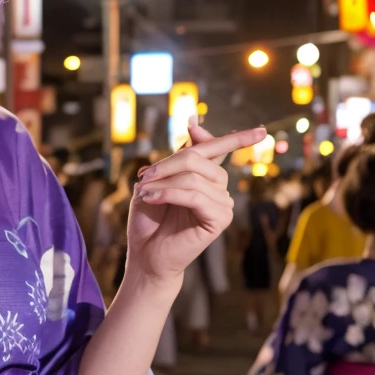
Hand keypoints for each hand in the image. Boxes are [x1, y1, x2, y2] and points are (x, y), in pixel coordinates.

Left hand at [126, 120, 266, 286]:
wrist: (145, 253)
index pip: (221, 148)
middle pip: (197, 158)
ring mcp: (223, 203)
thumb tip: (196, 123)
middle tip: (143, 178)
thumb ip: (180, 154)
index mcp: (206, 176)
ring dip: (163, 183)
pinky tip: (151, 199)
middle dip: (166, 164)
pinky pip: (195, 196)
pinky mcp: (219, 219)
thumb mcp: (157, 179)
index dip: (231, 134)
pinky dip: (169, 195)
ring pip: (193, 177)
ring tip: (144, 193)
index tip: (228, 121)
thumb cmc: (149, 218)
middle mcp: (219, 187)